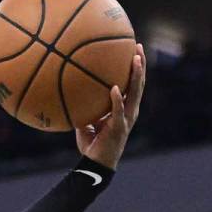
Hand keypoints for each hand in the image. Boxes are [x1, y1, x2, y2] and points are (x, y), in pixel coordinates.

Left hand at [75, 42, 145, 169]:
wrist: (96, 164)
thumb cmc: (92, 144)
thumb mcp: (87, 121)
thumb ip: (84, 106)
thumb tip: (70, 90)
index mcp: (125, 108)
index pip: (133, 84)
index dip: (135, 68)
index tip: (134, 50)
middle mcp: (130, 111)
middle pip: (139, 84)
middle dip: (140, 65)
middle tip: (139, 47)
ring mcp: (126, 119)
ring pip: (135, 94)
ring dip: (136, 76)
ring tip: (135, 60)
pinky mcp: (119, 128)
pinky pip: (118, 111)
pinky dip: (116, 99)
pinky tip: (113, 88)